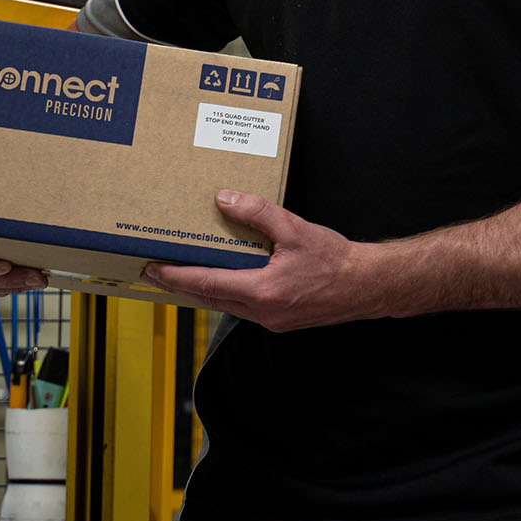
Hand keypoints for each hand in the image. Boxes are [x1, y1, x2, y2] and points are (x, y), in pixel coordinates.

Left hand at [141, 191, 377, 331]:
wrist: (366, 286)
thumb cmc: (336, 260)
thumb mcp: (296, 228)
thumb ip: (258, 213)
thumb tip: (226, 200)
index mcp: (263, 291)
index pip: (207, 284)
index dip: (177, 275)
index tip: (153, 268)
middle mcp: (262, 312)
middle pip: (208, 298)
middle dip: (179, 284)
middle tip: (153, 272)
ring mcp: (270, 320)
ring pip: (224, 305)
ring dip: (200, 290)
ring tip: (180, 274)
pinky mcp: (278, 319)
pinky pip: (241, 306)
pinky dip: (223, 293)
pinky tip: (221, 279)